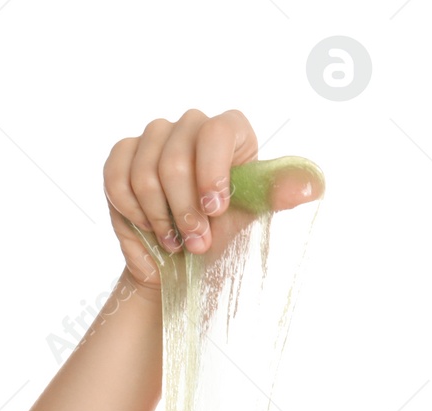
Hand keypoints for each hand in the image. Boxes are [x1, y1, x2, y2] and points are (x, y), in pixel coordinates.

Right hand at [101, 108, 323, 289]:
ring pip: (145, 171)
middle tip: (198, 243)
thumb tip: (314, 184)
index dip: (213, 171)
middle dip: (185, 209)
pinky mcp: (122, 155)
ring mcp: (154, 138)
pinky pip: (117, 178)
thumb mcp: (250, 219)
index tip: (216, 209)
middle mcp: (190, 126)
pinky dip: (134, 213)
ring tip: (176, 244)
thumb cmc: (221, 237)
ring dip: (161, 217)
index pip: (218, 130)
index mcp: (229, 134)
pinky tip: (150, 230)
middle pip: (175, 156)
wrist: (181, 264)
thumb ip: (275, 196)